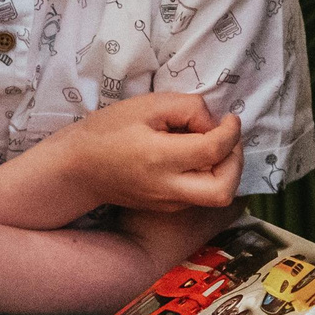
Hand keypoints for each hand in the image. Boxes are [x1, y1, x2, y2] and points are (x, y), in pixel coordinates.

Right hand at [47, 92, 241, 211]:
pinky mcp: (167, 208)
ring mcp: (168, 204)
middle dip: (236, 163)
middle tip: (228, 141)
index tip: (230, 118)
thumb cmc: (108, 130)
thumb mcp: (146, 105)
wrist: (78, 169)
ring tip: (210, 146)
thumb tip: (214, 124)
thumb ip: (187, 108)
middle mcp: (168, 188)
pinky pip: (201, 195)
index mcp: (161, 158)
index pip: (214, 150)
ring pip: (216, 196)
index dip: (232, 132)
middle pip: (225, 190)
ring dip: (224, 170)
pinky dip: (209, 177)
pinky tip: (193, 158)